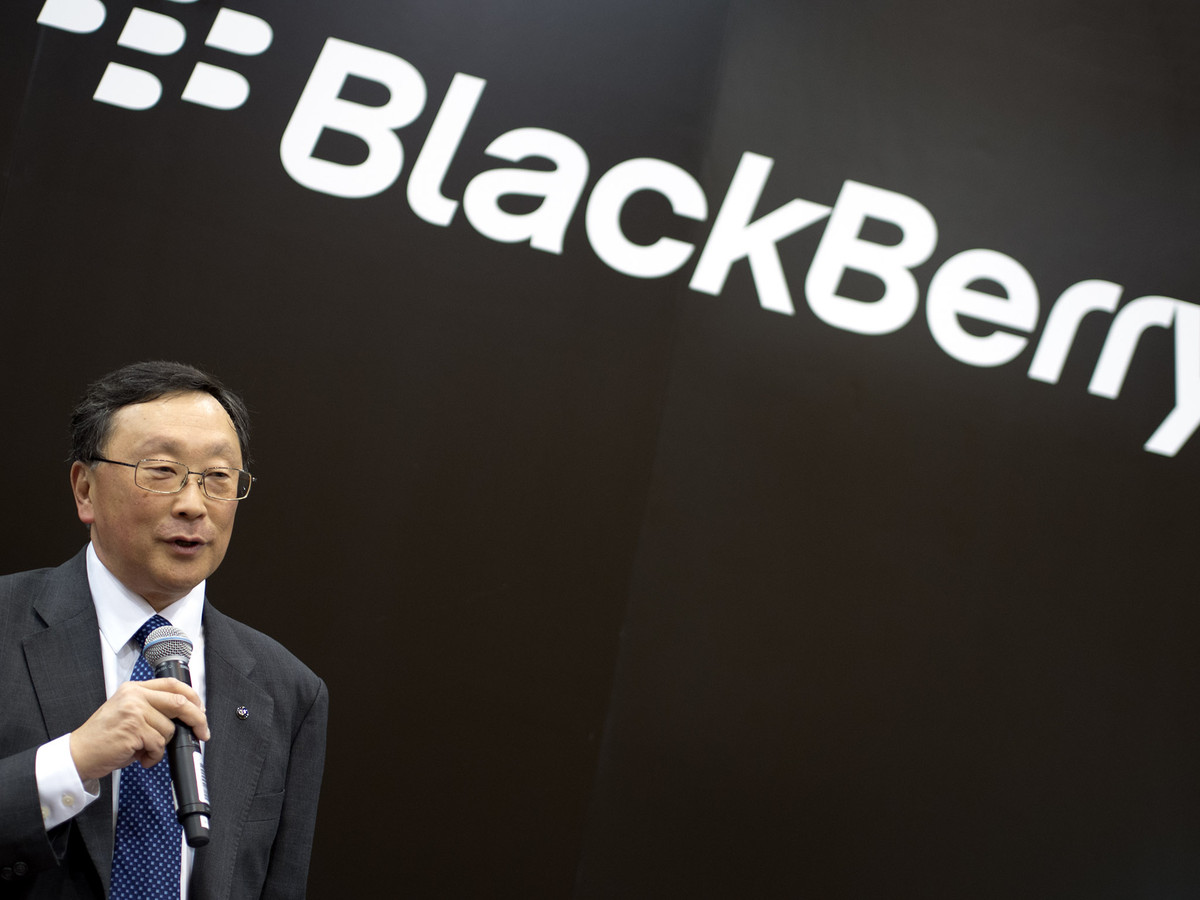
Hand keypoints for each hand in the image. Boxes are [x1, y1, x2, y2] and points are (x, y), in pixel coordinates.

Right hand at [69, 678, 210, 781]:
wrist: (79, 753)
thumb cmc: (103, 738)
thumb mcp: (127, 713)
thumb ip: (151, 709)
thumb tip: (185, 718)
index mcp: (134, 689)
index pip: (172, 685)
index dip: (192, 697)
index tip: (201, 710)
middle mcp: (134, 696)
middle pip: (179, 703)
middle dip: (197, 720)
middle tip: (202, 733)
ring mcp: (134, 712)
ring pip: (169, 730)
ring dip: (161, 746)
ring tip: (143, 749)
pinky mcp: (133, 730)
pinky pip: (158, 745)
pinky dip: (153, 756)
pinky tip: (139, 757)